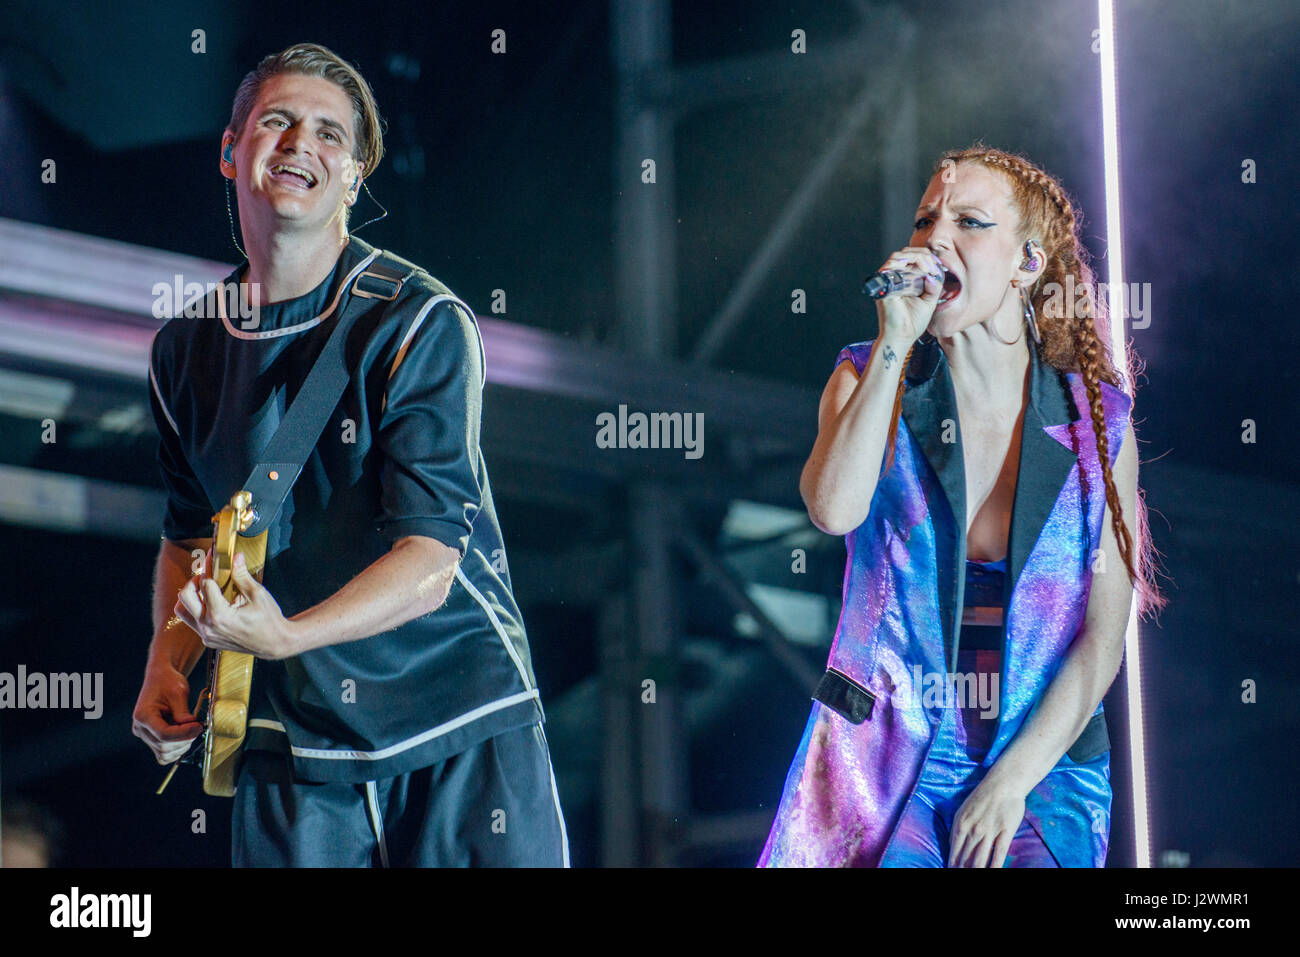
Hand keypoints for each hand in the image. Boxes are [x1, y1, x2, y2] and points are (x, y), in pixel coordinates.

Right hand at [131, 661, 202, 764]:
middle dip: (185, 739)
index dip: (184, 733)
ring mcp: (144, 735)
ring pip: (164, 753)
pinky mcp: (151, 738)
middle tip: (198, 726)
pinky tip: (185, 736)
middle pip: (164, 746)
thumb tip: (191, 727)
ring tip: (191, 729)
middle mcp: (140, 728)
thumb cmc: (168, 682)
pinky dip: (176, 749)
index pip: (163, 734)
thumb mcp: (178, 692)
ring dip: (182, 746)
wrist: (161, 678)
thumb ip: (183, 712)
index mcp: (143, 715)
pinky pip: (164, 754)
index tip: (199, 726)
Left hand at [174, 552, 299, 659]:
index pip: (206, 584)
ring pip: (183, 611)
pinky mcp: (208, 640)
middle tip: (206, 576)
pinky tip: (211, 603)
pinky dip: (197, 609)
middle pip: (185, 596)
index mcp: (220, 615)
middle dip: (194, 581)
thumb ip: (242, 575)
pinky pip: (193, 622)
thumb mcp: (258, 594)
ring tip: (203, 589)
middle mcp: (209, 627)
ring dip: (190, 597)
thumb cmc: (269, 619)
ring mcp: (207, 635)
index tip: (213, 557)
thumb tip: (236, 557)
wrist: (274, 643)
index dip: (210, 567)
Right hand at [874, 245, 946, 346]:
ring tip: (929, 268)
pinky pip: (892, 265)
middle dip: (924, 255)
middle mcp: (895, 278)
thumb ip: (934, 285)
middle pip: (906, 253)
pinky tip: (922, 271)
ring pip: (899, 255)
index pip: (914, 259)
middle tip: (935, 266)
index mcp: (905, 280)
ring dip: (917, 257)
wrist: (903, 336)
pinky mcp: (884, 284)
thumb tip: (935, 272)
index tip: (939, 267)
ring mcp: (888, 280)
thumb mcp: (930, 299)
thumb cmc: (913, 322)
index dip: (928, 258)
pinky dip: (908, 263)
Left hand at [948, 774, 1027, 867]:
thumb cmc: (982, 796)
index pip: (954, 851)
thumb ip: (957, 827)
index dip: (953, 864)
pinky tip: (992, 872)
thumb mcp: (963, 809)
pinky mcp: (1005, 832)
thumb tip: (951, 845)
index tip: (951, 871)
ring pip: (981, 859)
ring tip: (974, 876)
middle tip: (962, 874)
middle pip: (966, 857)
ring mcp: (989, 832)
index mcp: (960, 823)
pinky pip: (998, 854)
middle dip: (963, 869)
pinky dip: (994, 867)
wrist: (1003, 784)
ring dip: (977, 870)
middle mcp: (973, 830)